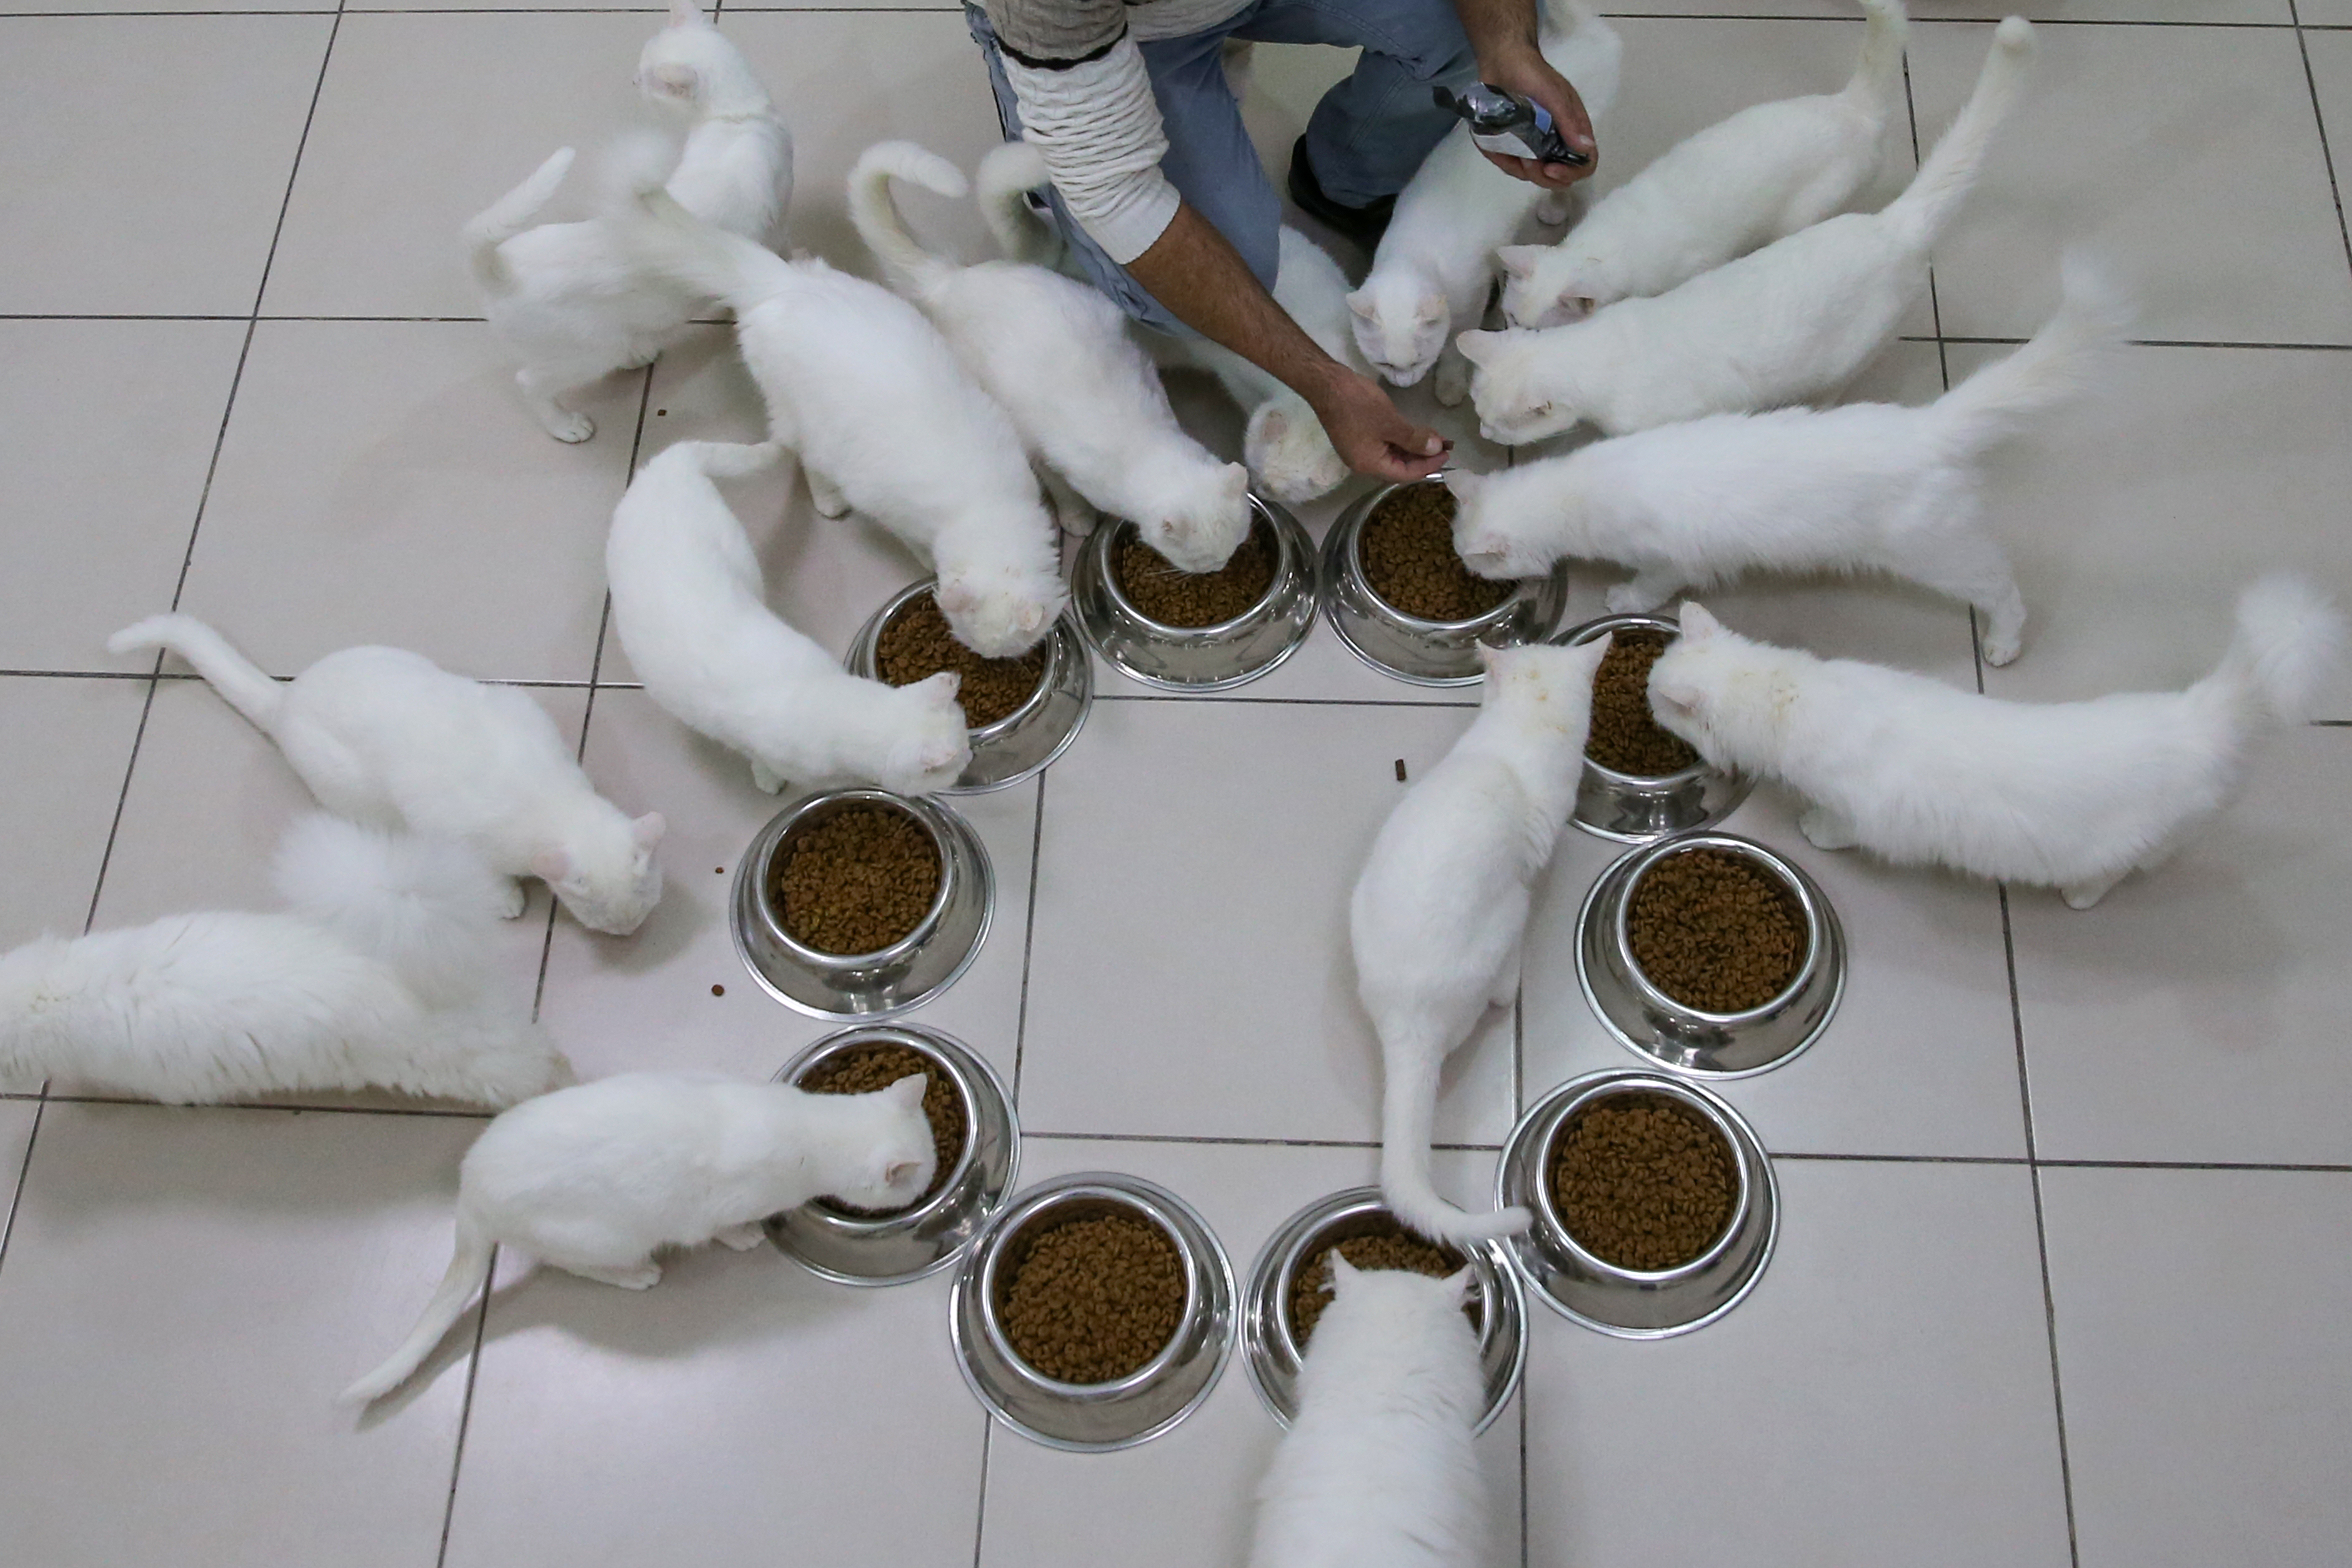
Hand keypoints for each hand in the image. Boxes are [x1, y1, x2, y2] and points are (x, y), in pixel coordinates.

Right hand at [1307, 366, 1452, 482]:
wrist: (1326, 385)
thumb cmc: (1358, 404)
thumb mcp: (1391, 422)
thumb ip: (1414, 439)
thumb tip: (1435, 449)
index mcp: (1370, 465)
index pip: (1405, 474)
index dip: (1428, 465)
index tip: (1446, 454)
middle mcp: (1363, 464)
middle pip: (1398, 467)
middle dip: (1422, 456)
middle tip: (1442, 443)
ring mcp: (1358, 451)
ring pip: (1392, 455)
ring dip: (1412, 447)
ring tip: (1432, 436)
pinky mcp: (1357, 438)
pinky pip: (1383, 445)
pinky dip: (1400, 440)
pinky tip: (1413, 431)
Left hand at [1474, 44, 1594, 190]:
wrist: (1503, 61)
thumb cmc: (1533, 74)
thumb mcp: (1555, 95)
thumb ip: (1569, 122)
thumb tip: (1585, 149)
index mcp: (1572, 130)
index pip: (1583, 163)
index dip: (1571, 173)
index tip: (1552, 168)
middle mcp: (1556, 141)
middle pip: (1557, 177)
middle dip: (1543, 176)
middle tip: (1529, 163)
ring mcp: (1534, 144)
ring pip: (1532, 174)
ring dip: (1521, 169)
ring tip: (1511, 150)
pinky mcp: (1514, 144)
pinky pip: (1510, 163)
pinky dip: (1503, 160)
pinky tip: (1497, 149)